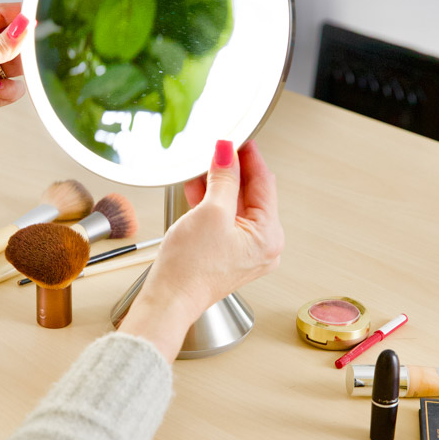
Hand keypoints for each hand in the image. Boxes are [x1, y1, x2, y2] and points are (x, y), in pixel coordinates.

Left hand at [0, 4, 30, 214]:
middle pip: (6, 38)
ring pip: (12, 63)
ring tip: (4, 76)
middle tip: (30, 51)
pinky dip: (10, 89)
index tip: (36, 17)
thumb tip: (23, 26)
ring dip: (15, 70)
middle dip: (18, 45)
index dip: (15, 15)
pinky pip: (12, 86)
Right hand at [118, 139, 283, 361]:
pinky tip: (198, 192)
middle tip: (218, 150)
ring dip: (220, 187)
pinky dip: (213, 206)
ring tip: (203, 168)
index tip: (238, 138)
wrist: (169, 301)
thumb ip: (223, 178)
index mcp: (269, 236)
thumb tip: (228, 153)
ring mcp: (247, 254)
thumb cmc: (189, 269)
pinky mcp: (229, 258)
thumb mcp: (210, 212)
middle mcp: (264, 247)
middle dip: (232, 172)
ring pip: (237, 209)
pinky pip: (226, 223)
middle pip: (252, 196)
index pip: (264, 184)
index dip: (249, 157)